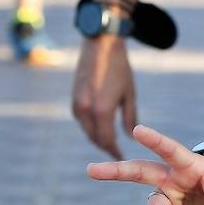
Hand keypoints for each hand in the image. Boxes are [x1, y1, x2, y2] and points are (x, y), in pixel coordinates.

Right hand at [72, 34, 137, 159]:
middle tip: (117, 153)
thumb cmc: (119, 68)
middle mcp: (86, 110)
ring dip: (97, 138)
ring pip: (87, 130)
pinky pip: (82, 121)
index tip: (122, 158)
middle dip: (105, 147)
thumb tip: (129, 137)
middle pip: (95, 138)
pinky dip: (90, 127)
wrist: (100, 46)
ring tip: (110, 143)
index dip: (114, 152)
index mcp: (102, 110)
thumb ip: (129, 117)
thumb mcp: (129, 93)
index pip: (107, 141)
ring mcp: (77, 105)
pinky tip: (100, 128)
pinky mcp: (73, 99)